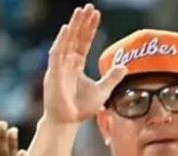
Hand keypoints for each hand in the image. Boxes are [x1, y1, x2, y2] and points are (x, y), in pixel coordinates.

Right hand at [42, 3, 127, 124]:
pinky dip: (61, 41)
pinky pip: (56, 54)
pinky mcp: (53, 73)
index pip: (83, 42)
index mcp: (76, 65)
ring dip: (73, 26)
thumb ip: (112, 78)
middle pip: (75, 37)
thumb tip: (124, 66)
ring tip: (80, 11)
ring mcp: (59, 67)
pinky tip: (66, 29)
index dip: (90, 29)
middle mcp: (66, 62)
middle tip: (89, 7)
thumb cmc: (81, 109)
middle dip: (82, 22)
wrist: (68, 122)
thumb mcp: (103, 91)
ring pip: (66, 41)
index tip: (96, 15)